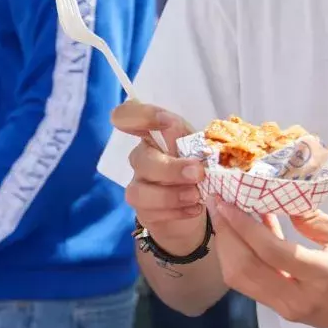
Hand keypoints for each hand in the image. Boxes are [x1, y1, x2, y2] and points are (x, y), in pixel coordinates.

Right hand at [111, 102, 206, 252]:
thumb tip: (170, 125)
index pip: (128, 114)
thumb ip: (186, 137)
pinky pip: (151, 213)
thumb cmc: (197, 165)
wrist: (200, 202)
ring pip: (138, 191)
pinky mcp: (144, 211)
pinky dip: (176, 211)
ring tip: (195, 196)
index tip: (164, 121)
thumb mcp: (200, 147)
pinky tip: (195, 208)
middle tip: (198, 174)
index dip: (139, 115)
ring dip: (170, 195)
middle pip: (139, 158)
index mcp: (153, 133)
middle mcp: (141, 157)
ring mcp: (139, 185)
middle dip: (170, 168)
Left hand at [208, 200, 327, 327]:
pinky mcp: (288, 312)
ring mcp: (291, 310)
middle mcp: (299, 298)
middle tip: (217, 204)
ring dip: (229, 248)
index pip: (270, 250)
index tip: (226, 199)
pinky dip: (244, 259)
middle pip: (244, 268)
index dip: (242, 224)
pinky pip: (254, 285)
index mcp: (323, 276)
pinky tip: (249, 234)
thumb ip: (313, 219)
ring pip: (243, 281)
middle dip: (225, 234)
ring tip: (227, 216)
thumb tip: (280, 198)